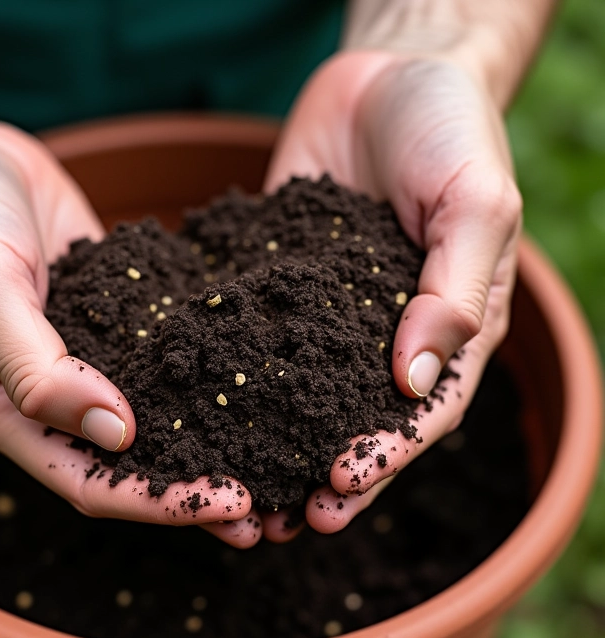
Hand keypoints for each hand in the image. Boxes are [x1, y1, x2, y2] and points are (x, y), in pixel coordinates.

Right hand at [0, 121, 250, 528]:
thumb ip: (36, 365)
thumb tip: (114, 432)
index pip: (86, 483)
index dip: (157, 502)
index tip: (231, 502)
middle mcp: (42, 401)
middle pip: (124, 468)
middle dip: (192, 488)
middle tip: (267, 501)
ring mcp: (79, 363)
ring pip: (146, 423)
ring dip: (203, 445)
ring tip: (272, 458)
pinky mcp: (108, 326)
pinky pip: (156, 364)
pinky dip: (197, 381)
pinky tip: (248, 383)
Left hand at [265, 50, 521, 533]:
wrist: (390, 75)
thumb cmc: (451, 130)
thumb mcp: (476, 201)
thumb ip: (453, 289)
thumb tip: (416, 381)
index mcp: (447, 329)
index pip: (422, 412)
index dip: (385, 455)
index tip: (342, 486)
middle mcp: (387, 334)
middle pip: (357, 422)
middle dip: (325, 475)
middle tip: (286, 521)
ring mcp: (330, 316)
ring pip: (303, 396)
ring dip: (275, 448)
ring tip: (241, 494)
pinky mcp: (281, 288)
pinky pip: (259, 337)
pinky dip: (236, 378)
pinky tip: (203, 411)